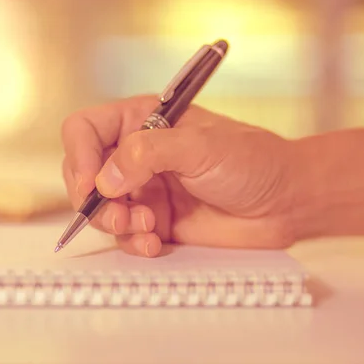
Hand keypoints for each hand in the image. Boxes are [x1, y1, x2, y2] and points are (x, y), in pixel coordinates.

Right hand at [61, 95, 297, 256]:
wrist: (284, 202)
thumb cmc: (253, 160)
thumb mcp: (201, 146)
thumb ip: (148, 154)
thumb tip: (104, 178)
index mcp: (142, 121)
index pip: (85, 129)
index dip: (78, 155)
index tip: (90, 183)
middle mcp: (137, 155)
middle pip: (84, 173)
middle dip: (93, 198)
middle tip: (118, 214)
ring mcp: (145, 189)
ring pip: (101, 209)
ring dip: (115, 222)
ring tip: (147, 226)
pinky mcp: (156, 221)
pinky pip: (126, 235)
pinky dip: (133, 242)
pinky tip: (156, 242)